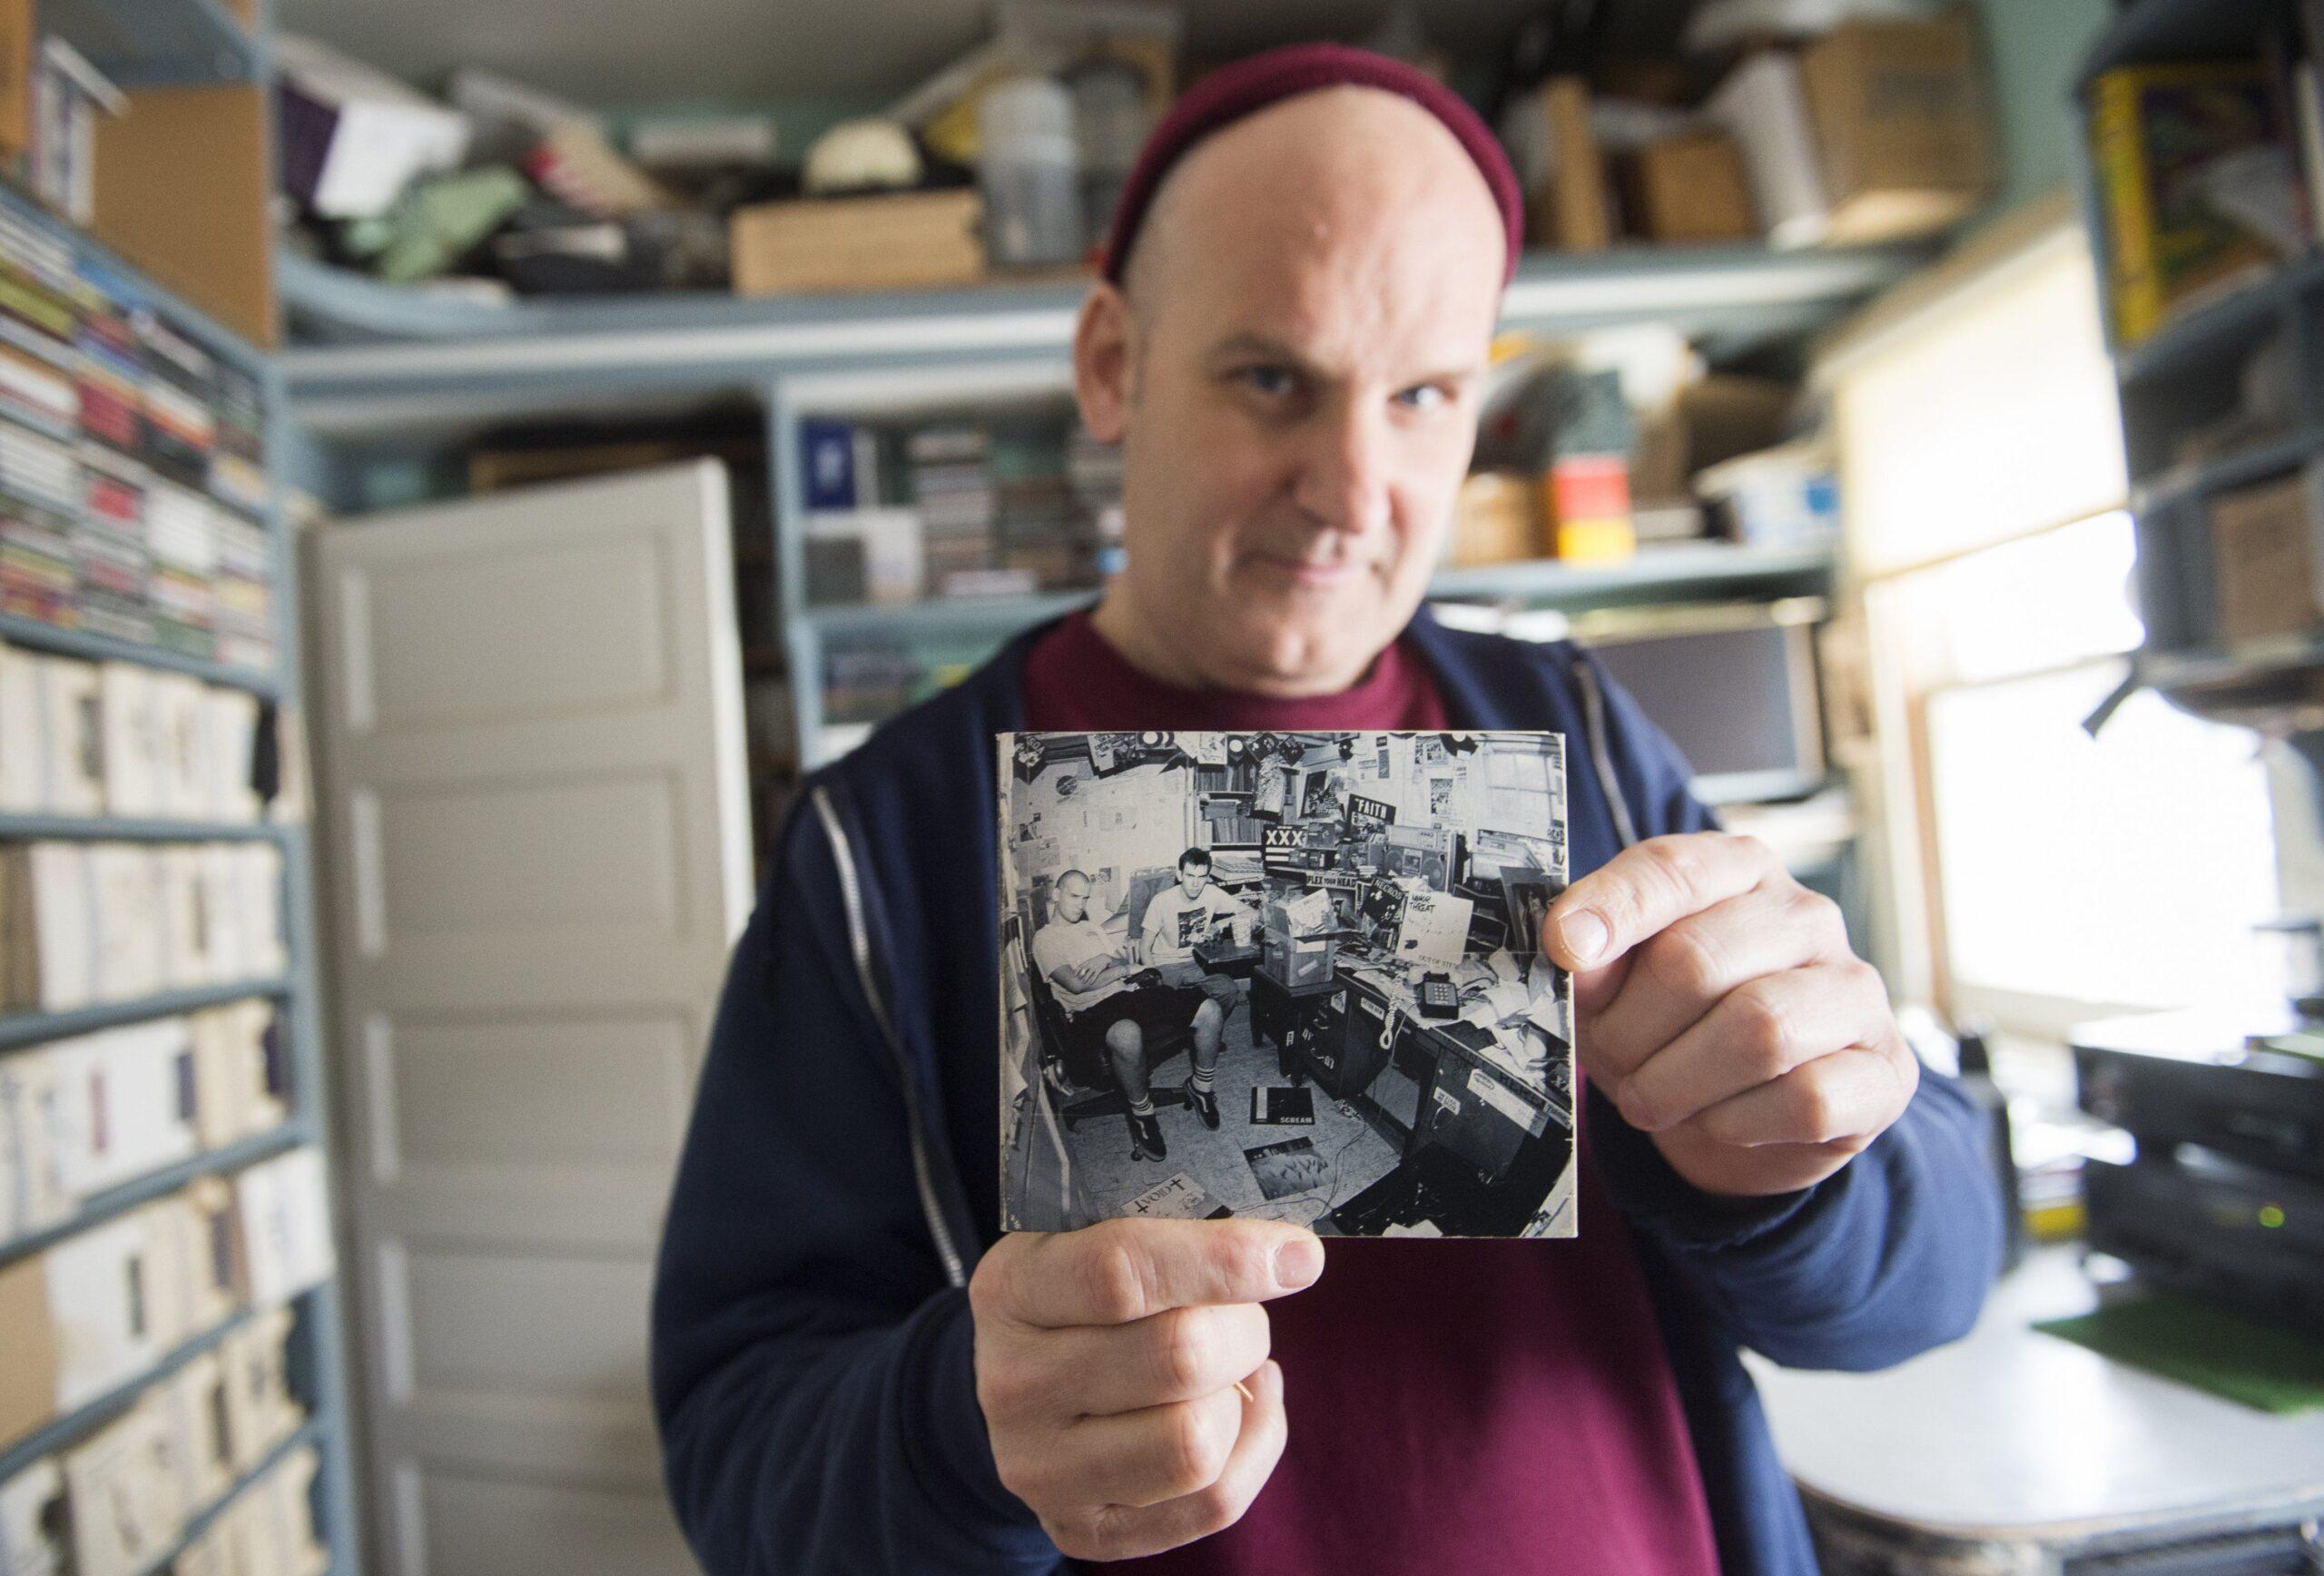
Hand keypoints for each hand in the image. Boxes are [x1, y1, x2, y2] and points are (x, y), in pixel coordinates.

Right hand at [970, 1219, 1320, 1559]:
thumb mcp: (1091, 1236)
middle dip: (1242, 1329)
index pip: (1122, 1271)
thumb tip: (1290, 1255)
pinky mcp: (1084, 1529)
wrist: (1021, 1384)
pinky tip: (1244, 1408)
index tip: (1298, 1254)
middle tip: (1243, 1313)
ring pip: (1196, 1444)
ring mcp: (1043, 1470)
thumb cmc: (1080, 1295)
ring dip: (1241, 1395)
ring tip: (1234, 1366)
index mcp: (1011, 1290)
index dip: (1224, 1261)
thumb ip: (1172, 1231)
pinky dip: (1254, 1446)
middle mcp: (1014, 1386)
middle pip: (1179, 1358)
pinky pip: (1213, 1503)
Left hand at [1543, 833, 1916, 1197]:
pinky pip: (1805, 1099)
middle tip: (1613, 1061)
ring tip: (1652, 1097)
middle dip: (1630, 1029)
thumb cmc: (1667, 1028)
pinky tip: (1718, 1119)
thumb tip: (1571, 944)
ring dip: (1677, 1083)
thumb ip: (1593, 956)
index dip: (1613, 908)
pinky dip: (1737, 1123)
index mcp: (1738, 870)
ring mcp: (1857, 991)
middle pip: (1696, 960)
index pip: (1673, 869)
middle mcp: (1807, 917)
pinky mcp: (1886, 1071)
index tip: (1562, 947)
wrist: (1736, 1118)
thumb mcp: (1613, 986)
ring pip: (1757, 1031)